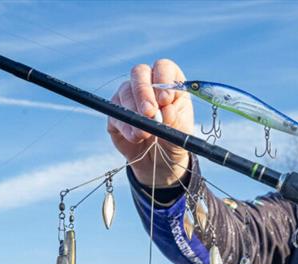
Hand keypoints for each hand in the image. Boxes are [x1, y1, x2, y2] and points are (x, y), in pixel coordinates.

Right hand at [107, 59, 193, 186]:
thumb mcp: (182, 133)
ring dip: (135, 113)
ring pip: (125, 91)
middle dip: (143, 92)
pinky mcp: (115, 113)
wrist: (161, 162)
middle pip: (139, 72)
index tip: (166, 100)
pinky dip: (126, 126)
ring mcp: (129, 96)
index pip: (163, 67)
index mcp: (170, 83)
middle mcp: (148, 84)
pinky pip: (115, 112)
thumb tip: (166, 111)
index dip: (163, 79)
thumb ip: (176, 122)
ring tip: (145, 134)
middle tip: (150, 113)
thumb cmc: (175, 140)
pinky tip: (136, 137)